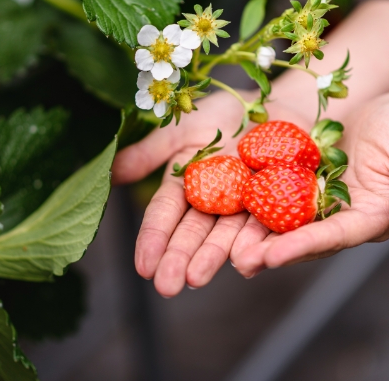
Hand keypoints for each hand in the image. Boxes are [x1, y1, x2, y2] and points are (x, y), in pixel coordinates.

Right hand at [112, 91, 310, 295]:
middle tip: (165, 286)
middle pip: (192, 233)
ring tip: (195, 280)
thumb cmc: (224, 110)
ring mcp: (245, 205)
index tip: (142, 267)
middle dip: (178, 259)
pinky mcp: (278, 203)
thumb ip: (150, 152)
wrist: (275, 101)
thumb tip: (110, 173)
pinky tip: (245, 261)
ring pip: (225, 235)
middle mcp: (213, 201)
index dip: (153, 240)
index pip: (165, 215)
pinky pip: (266, 223)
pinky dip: (255, 242)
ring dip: (211, 258)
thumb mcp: (182, 129)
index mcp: (186, 184)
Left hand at [232, 97, 388, 276]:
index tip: (272, 257)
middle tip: (241, 263)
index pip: (335, 236)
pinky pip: (275, 195)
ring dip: (258, 237)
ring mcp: (319, 200)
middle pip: (304, 238)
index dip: (304, 246)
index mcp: (370, 217)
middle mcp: (340, 215)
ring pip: (284, 222)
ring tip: (228, 251)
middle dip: (272, 251)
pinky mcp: (302, 183)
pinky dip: (255, 206)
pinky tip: (229, 213)